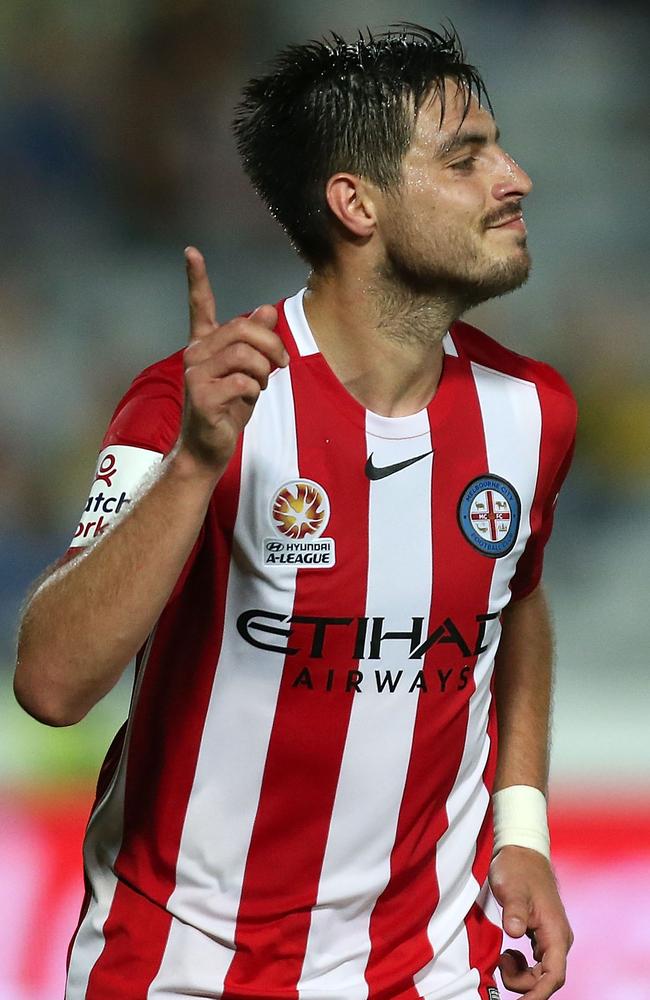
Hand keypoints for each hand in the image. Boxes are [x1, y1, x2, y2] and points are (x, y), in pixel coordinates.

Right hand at [179, 246, 288, 473]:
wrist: (207, 449)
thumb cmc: (227, 410)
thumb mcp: (248, 373)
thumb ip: (255, 343)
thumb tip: (265, 310)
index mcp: (204, 345)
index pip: (199, 306)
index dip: (196, 279)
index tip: (191, 252)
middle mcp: (194, 354)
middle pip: (242, 328)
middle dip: (271, 344)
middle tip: (281, 364)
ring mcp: (195, 374)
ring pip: (244, 353)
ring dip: (264, 369)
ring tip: (261, 384)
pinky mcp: (201, 395)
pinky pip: (242, 380)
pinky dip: (254, 389)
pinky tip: (248, 399)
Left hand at [489, 846, 572, 999]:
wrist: (521, 852)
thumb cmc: (518, 869)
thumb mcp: (512, 888)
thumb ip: (514, 911)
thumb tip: (514, 931)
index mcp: (555, 933)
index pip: (554, 975)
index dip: (538, 993)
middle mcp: (557, 939)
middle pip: (547, 979)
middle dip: (524, 983)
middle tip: (499, 965)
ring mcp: (550, 938)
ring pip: (541, 973)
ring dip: (521, 974)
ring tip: (502, 956)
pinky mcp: (541, 935)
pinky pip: (536, 963)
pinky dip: (521, 966)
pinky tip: (507, 953)